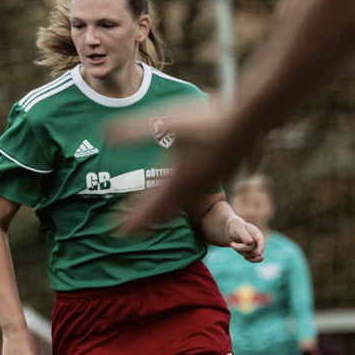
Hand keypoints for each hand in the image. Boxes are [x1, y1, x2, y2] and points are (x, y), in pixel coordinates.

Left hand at [107, 99, 254, 233]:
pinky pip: (197, 192)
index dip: (135, 220)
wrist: (250, 120)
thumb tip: (104, 134)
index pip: (152, 207)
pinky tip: (185, 189)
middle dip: (146, 222)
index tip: (119, 232)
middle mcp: (194, 185)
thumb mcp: (166, 124)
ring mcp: (210, 179)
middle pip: (166, 211)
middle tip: (129, 234)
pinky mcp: (221, 169)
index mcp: (180, 180)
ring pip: (182, 202)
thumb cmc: (209, 122)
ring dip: (165, 212)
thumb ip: (135, 131)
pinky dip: (183, 198)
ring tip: (154, 217)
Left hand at [226, 214, 265, 261]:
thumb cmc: (237, 228)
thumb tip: (250, 242)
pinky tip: (244, 256)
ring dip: (241, 253)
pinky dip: (251, 260)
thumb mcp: (238, 229)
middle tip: (231, 244)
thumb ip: (244, 235)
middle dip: (240, 248)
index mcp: (256, 233)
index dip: (260, 247)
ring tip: (236, 246)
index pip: (260, 240)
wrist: (235, 231)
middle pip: (253, 250)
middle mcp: (258, 240)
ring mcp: (258, 247)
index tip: (258, 254)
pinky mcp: (255, 252)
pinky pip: (257, 259)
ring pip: (252, 255)